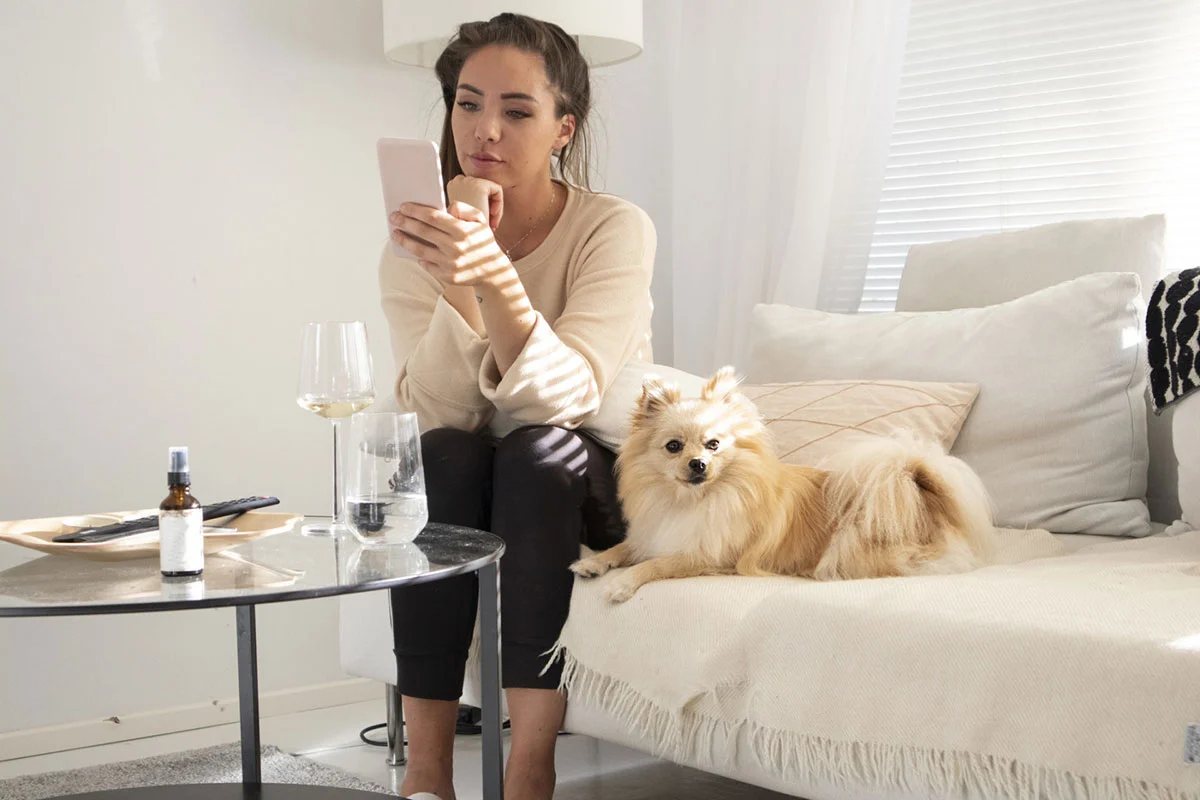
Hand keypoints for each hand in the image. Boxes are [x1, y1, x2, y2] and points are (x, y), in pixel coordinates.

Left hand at [390, 202, 511, 287]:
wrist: (493, 271)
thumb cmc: (482, 241)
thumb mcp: (480, 220)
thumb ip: (464, 209)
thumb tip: (445, 209)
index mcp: (462, 231)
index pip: (432, 217)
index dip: (415, 211)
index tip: (403, 206)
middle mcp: (454, 247)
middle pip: (422, 231)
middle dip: (404, 222)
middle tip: (394, 217)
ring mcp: (449, 263)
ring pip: (420, 249)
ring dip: (404, 240)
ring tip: (395, 233)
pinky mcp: (446, 276)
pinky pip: (426, 264)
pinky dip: (418, 257)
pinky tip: (411, 249)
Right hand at [447, 175, 502, 230]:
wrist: (467, 235)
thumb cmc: (466, 230)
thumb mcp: (465, 213)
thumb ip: (472, 202)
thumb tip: (482, 198)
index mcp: (452, 186)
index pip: (473, 190)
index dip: (481, 205)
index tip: (482, 222)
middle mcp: (457, 181)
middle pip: (482, 189)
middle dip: (488, 207)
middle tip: (491, 225)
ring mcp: (468, 181)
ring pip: (491, 191)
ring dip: (495, 208)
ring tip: (492, 223)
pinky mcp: (480, 184)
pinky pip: (497, 190)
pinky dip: (499, 204)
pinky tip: (492, 215)